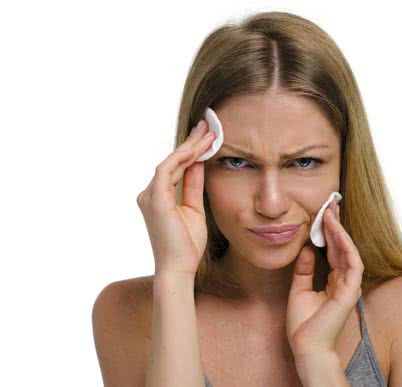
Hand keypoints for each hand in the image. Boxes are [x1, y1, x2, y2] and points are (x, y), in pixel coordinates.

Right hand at [136, 119, 215, 276]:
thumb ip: (194, 185)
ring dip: (191, 146)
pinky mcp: (155, 199)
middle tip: (208, 126)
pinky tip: (199, 149)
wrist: (179, 268)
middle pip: (172, 160)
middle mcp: (149, 193)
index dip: (191, 150)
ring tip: (210, 134)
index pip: (175, 167)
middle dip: (192, 142)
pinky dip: (184, 158)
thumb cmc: (186, 244)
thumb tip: (200, 163)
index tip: (207, 137)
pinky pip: (168, 169)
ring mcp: (149, 195)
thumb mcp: (195, 209)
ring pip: (171, 161)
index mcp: (158, 197)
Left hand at [286, 200, 363, 356]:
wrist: (306, 347)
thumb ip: (304, 269)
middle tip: (329, 204)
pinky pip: (352, 262)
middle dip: (336, 225)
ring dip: (340, 230)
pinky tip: (336, 230)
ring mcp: (350, 285)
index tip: (322, 213)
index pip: (334, 250)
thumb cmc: (303, 324)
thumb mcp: (299, 289)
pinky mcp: (351, 291)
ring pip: (348, 250)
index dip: (329, 231)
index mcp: (334, 281)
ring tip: (330, 212)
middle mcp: (344, 281)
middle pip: (342, 246)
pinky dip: (345, 244)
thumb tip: (306, 247)